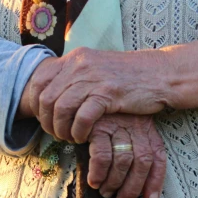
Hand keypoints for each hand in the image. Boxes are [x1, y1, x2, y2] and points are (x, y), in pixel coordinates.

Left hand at [22, 48, 170, 143]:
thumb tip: (55, 94)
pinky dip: (79, 132)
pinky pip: (82, 117)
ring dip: (61, 129)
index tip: (45, 119)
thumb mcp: (98, 70)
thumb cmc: (130, 78)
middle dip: (47, 121)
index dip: (35, 104)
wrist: (162, 74)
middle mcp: (80, 65)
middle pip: (45, 98)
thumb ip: (77, 77)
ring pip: (60, 109)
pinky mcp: (108, 93)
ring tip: (71, 138)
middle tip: (58, 134)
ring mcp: (94, 78)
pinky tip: (84, 137)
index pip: (39, 80)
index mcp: (75, 58)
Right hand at [87, 114, 166, 197]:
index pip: (158, 156)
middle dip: (133, 187)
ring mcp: (117, 125)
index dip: (156, 180)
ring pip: (124, 160)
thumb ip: (130, 149)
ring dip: (115, 182)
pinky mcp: (98, 126)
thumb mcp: (122, 129)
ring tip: (106, 192)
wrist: (80, 98)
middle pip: (143, 161)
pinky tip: (94, 181)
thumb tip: (131, 184)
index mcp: (145, 127)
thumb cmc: (101, 118)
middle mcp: (135, 125)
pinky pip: (102, 155)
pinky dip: (99, 173)